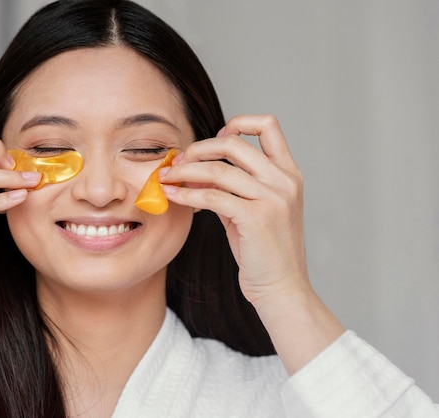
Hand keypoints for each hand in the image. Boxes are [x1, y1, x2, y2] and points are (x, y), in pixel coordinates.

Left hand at [159, 114, 307, 303]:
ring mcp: (273, 198)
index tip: (215, 139)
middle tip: (177, 162)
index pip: (268, 125)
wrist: (281, 288)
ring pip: (219, 169)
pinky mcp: (257, 217)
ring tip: (166, 178)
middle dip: (198, 149)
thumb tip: (194, 170)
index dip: (238, 124)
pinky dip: (187, 194)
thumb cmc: (264, 252)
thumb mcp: (251, 210)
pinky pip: (212, 196)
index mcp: (289, 173)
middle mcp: (285, 180)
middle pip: (234, 144)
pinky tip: (173, 196)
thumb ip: (230, 187)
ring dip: (185, 171)